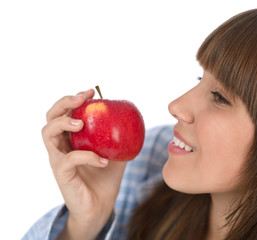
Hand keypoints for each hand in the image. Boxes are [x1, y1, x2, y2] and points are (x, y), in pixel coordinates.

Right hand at [42, 89, 126, 238]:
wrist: (101, 206)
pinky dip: (87, 156)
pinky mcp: (61, 174)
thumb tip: (136, 120)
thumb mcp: (117, 153)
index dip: (74, 99)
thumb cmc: (106, 177)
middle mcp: (60, 146)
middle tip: (81, 98)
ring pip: (48, 134)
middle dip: (63, 103)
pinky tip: (104, 160)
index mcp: (71, 138)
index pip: (65, 113)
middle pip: (50, 117)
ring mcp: (58, 160)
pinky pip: (69, 160)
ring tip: (81, 123)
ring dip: (64, 123)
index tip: (92, 91)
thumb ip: (121, 138)